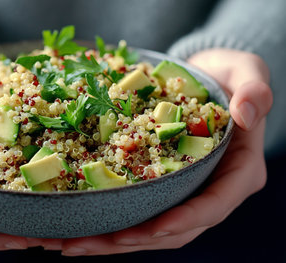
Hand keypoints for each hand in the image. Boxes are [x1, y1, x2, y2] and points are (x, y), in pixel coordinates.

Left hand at [59, 49, 272, 255]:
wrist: (206, 77)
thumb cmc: (228, 74)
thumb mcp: (246, 71)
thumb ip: (253, 89)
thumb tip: (245, 111)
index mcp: (238, 171)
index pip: (213, 206)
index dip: (183, 221)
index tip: (149, 229)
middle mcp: (211, 188)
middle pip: (175, 229)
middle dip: (132, 239)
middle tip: (85, 243)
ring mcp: (186, 190)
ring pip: (152, 226)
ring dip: (112, 238)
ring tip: (72, 242)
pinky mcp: (163, 184)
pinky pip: (138, 208)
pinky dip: (110, 218)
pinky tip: (79, 222)